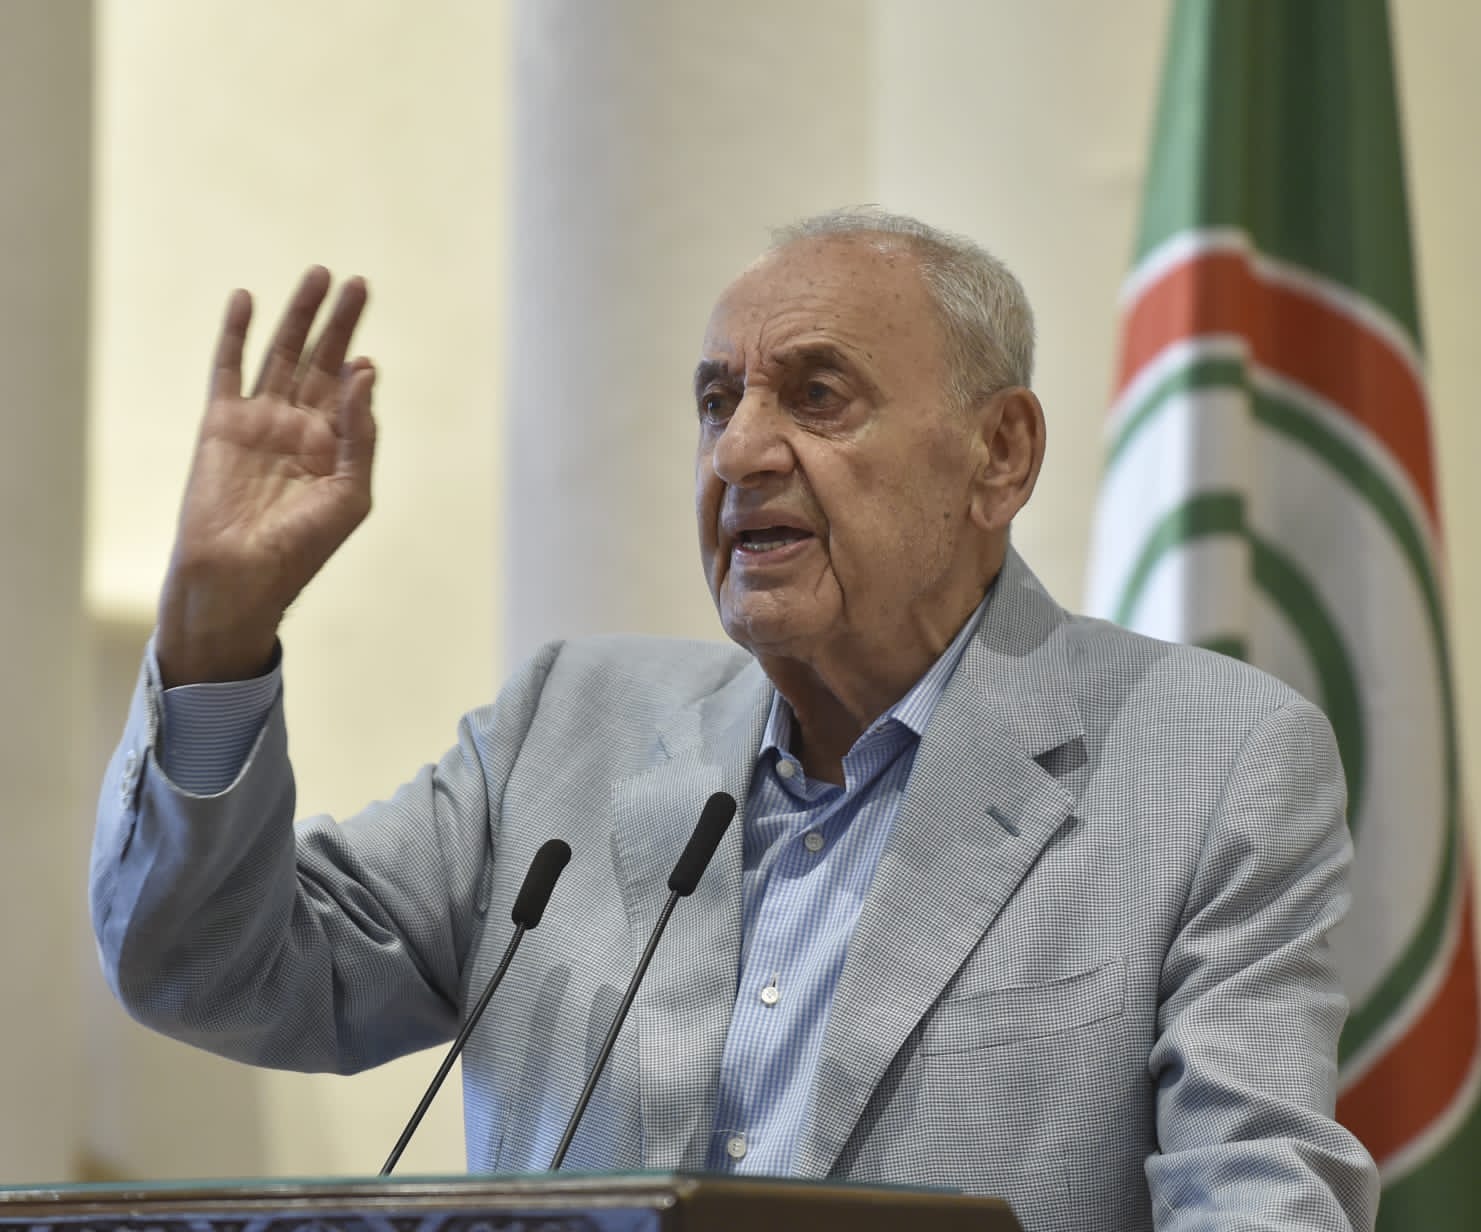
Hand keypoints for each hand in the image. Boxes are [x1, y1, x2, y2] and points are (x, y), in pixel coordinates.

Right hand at [156, 268, 376, 685]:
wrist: (240, 574)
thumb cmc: (301, 547)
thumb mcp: (351, 495)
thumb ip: (361, 434)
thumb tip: (363, 372)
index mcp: (335, 447)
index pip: (352, 393)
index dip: (360, 371)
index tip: (364, 360)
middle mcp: (299, 427)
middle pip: (322, 360)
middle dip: (340, 321)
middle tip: (359, 283)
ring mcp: (260, 420)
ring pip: (282, 354)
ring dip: (299, 315)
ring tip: (318, 276)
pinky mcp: (221, 421)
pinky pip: (228, 367)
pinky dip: (236, 333)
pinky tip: (247, 300)